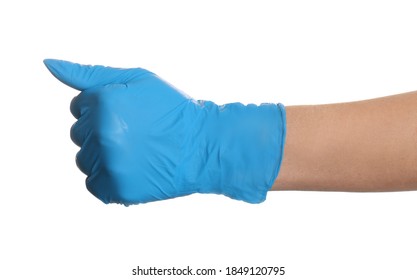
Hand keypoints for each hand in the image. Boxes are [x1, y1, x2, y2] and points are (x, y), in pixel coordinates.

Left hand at [44, 59, 285, 204]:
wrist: (204, 147)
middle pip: (78, 134)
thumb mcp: (137, 79)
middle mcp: (103, 134)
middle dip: (101, 131)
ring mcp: (110, 164)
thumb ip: (90, 74)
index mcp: (104, 103)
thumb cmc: (172, 110)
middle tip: (137, 133)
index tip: (131, 114)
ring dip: (103, 156)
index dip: (105, 109)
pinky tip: (132, 168)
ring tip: (136, 152)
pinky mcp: (118, 190)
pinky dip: (109, 178)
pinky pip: (94, 184)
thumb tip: (48, 63)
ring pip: (84, 160)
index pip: (78, 107)